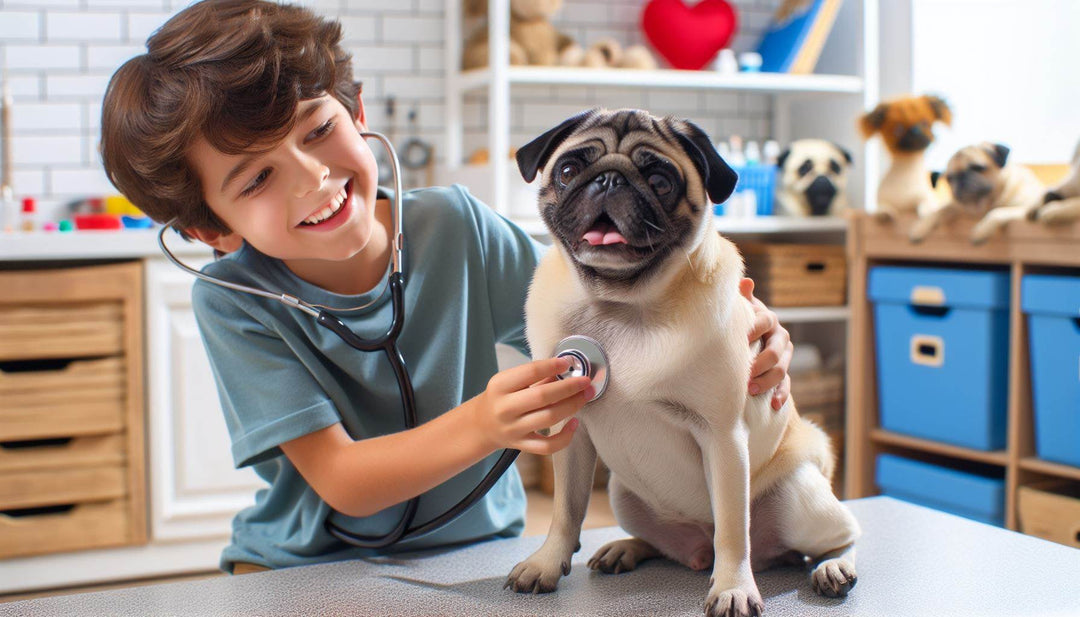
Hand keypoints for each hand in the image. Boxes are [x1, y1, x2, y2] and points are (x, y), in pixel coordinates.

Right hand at [467, 357, 592, 454]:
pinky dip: (565, 437)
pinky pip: (548, 446)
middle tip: (586, 381)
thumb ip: (535, 376)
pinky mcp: (522, 445)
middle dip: (569, 387)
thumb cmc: (500, 398)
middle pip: (543, 396)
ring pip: (549, 419)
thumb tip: (566, 368)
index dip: (552, 366)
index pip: (530, 372)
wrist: (482, 425)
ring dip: (572, 406)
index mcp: (500, 386)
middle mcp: (505, 408)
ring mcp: (514, 429)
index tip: (569, 362)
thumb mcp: (509, 381)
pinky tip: (574, 424)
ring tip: (585, 395)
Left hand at [740, 278, 792, 410]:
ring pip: (781, 370)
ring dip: (767, 381)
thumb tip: (745, 281)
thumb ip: (742, 297)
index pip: (765, 321)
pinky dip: (781, 395)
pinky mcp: (784, 374)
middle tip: (745, 373)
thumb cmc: (741, 322)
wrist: (752, 339)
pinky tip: (773, 404)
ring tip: (750, 389)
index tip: (740, 338)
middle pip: (775, 350)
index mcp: (769, 319)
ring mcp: (784, 357)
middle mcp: (780, 337)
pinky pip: (787, 385)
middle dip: (761, 362)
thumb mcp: (741, 310)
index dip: (753, 328)